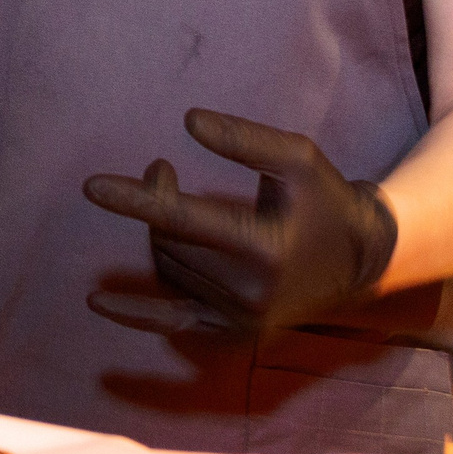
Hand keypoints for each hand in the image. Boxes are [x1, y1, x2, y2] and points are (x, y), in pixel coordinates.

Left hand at [82, 108, 399, 332]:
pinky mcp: (232, 333)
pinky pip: (172, 321)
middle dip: (155, 200)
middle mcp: (251, 294)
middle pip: (170, 241)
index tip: (92, 187)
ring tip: (169, 199)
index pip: (184, 221)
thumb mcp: (297, 158)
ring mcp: (239, 320)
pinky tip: (96, 303)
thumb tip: (188, 120)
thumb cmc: (323, 199)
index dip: (137, 200)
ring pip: (168, 267)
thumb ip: (244, 138)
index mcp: (267, 249)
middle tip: (159, 167)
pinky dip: (135, 313)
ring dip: (158, 230)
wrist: (360, 261)